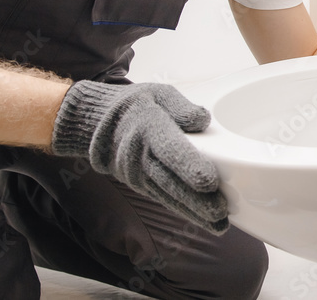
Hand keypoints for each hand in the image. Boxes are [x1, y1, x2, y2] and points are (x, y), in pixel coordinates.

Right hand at [51, 81, 227, 233]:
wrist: (95, 125)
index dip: (188, 166)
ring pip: (168, 196)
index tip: (209, 181)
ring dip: (193, 211)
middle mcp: (141, 155)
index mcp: (147, 127)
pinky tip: (205, 221)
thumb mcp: (157, 93)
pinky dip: (184, 211)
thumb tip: (202, 119)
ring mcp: (139, 174)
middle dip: (196, 199)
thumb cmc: (134, 105)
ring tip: (219, 223)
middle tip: (221, 211)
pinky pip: (164, 199)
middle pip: (170, 180)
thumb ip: (180, 106)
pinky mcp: (141, 185)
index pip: (169, 149)